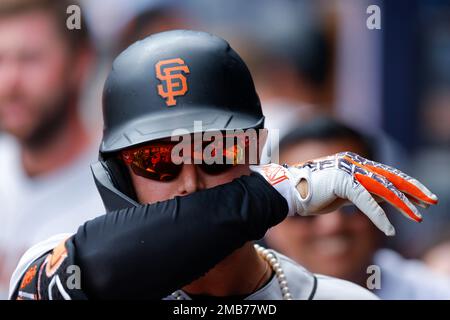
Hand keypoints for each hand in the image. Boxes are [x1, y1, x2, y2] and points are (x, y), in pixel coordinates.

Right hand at [250, 151, 437, 235]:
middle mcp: (353, 162)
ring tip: (417, 217)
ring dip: (402, 204)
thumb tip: (384, 198)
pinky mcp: (342, 181)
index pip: (385, 172)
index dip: (404, 184)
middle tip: (430, 200)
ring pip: (382, 188)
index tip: (419, 196)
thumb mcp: (341, 193)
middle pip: (389, 175)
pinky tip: (389, 229)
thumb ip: (362, 191)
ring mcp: (347, 170)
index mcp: (352, 161)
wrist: (285, 190)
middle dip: (412, 189)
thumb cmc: (309, 193)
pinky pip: (366, 200)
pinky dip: (379, 216)